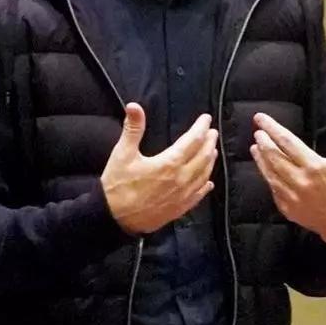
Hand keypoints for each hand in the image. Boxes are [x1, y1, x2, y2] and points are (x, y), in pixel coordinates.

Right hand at [100, 103, 218, 234]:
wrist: (113, 219)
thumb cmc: (117, 185)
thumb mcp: (122, 154)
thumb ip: (133, 129)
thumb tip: (134, 106)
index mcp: (170, 163)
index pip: (193, 140)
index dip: (201, 127)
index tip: (206, 118)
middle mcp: (181, 179)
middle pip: (203, 157)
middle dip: (209, 142)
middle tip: (212, 132)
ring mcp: (182, 195)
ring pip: (204, 175)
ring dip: (210, 161)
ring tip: (212, 151)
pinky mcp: (179, 209)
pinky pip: (198, 195)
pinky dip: (205, 186)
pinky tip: (208, 182)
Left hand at [250, 113, 325, 244]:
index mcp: (315, 166)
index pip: (288, 142)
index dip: (273, 128)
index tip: (261, 118)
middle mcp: (300, 180)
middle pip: (275, 157)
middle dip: (264, 143)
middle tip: (258, 132)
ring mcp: (291, 196)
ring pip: (270, 173)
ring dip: (261, 159)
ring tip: (255, 147)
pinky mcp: (287, 208)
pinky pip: (273, 189)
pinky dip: (267, 176)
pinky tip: (264, 168)